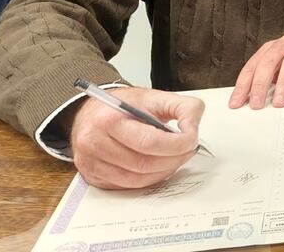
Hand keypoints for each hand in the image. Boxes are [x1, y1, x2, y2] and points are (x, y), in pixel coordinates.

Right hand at [69, 87, 204, 189]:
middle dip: (173, 160)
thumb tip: (192, 131)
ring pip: (137, 179)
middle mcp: (94, 142)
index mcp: (110, 119)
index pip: (149, 142)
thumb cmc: (125, 105)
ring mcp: (91, 162)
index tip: (191, 141)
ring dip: (163, 172)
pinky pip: (126, 186)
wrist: (90, 111)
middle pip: (144, 164)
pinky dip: (148, 179)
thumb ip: (184, 108)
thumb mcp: (156, 97)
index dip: (177, 145)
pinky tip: (158, 167)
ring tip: (175, 158)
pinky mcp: (92, 176)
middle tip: (187, 151)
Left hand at [228, 35, 283, 109]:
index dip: (243, 85)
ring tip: (278, 102)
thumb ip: (268, 84)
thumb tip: (250, 103)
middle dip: (260, 84)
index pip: (252, 66)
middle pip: (268, 62)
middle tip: (257, 104)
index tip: (236, 103)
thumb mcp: (280, 75)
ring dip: (282, 84)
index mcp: (270, 48)